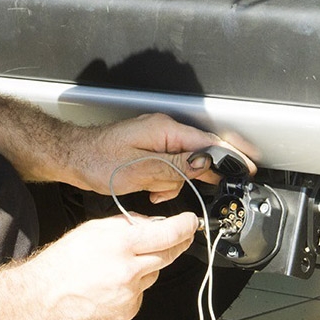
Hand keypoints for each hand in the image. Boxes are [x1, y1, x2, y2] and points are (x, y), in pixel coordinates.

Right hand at [27, 211, 197, 319]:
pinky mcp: (126, 313)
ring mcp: (129, 295)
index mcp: (120, 245)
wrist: (42, 298)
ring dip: (145, 268)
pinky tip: (110, 286)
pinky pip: (139, 295)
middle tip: (180, 237)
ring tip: (116, 267)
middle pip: (168, 256)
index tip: (191, 223)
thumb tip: (153, 225)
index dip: (185, 227)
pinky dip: (132, 288)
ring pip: (152, 276)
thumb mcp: (94, 229)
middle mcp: (128, 271)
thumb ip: (127, 225)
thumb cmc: (63, 263)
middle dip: (177, 245)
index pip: (167, 233)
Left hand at [69, 113, 257, 201]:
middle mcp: (164, 130)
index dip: (230, 155)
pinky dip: (163, 180)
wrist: (72, 157)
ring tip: (151, 190)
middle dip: (192, 176)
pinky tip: (150, 189)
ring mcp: (156, 139)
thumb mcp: (140, 170)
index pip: (208, 141)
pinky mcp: (150, 149)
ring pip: (183, 165)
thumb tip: (204, 165)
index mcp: (165, 130)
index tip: (247, 167)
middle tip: (189, 189)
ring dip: (172, 182)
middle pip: (197, 153)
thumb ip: (176, 167)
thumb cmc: (98, 161)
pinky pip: (169, 166)